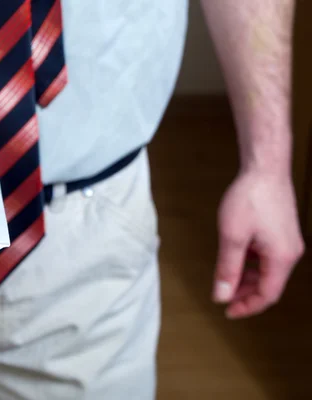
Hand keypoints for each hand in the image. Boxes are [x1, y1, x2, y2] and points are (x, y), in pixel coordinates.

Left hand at [213, 170, 304, 318]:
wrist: (264, 168)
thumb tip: (222, 295)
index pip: (267, 295)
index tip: (227, 311)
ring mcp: (287, 242)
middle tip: (223, 297)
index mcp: (281, 257)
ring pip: (267, 271)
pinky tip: (235, 259)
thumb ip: (227, 269)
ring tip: (226, 280)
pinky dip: (251, 264)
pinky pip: (268, 257)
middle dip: (245, 294)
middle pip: (269, 285)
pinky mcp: (282, 232)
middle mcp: (290, 252)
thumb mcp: (232, 236)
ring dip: (247, 279)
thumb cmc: (250, 197)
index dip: (247, 306)